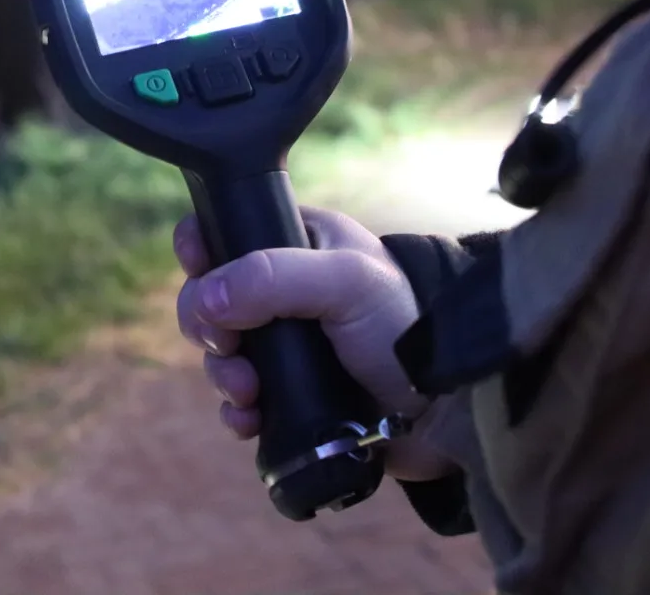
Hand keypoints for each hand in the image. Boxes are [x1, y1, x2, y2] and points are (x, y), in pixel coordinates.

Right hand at [174, 206, 455, 481]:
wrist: (451, 407)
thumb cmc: (407, 325)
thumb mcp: (344, 281)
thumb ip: (271, 277)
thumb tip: (205, 300)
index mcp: (298, 243)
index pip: (227, 230)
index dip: (201, 249)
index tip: (199, 269)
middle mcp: (286, 292)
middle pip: (211, 299)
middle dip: (207, 326)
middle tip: (228, 345)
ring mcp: (288, 346)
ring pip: (222, 355)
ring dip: (222, 375)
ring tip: (248, 393)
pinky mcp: (292, 395)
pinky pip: (241, 402)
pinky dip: (236, 411)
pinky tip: (249, 419)